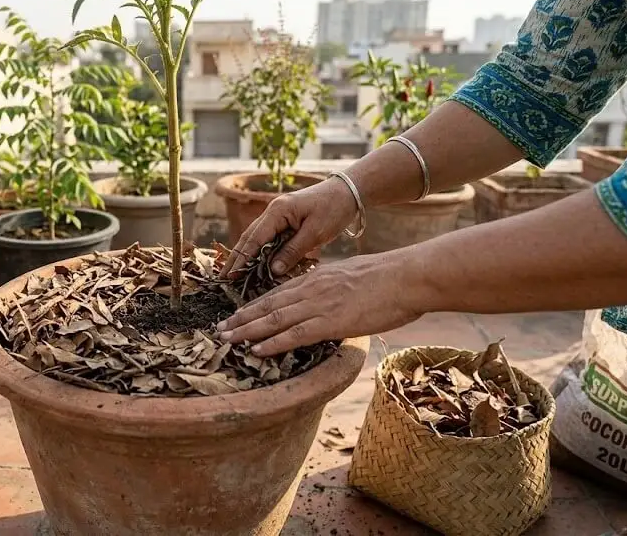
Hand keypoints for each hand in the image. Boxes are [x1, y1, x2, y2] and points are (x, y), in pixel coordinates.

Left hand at [216, 253, 422, 356]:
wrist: (406, 276)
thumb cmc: (388, 278)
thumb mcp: (351, 276)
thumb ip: (333, 287)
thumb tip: (329, 300)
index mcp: (316, 277)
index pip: (277, 293)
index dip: (253, 305)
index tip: (236, 314)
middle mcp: (310, 289)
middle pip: (267, 305)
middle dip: (241, 318)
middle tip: (220, 329)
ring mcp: (318, 305)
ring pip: (273, 319)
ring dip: (247, 331)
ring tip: (227, 340)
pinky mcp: (330, 321)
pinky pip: (294, 334)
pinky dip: (272, 343)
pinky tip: (256, 350)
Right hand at [219, 177, 359, 278]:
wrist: (349, 192)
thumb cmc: (334, 209)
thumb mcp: (315, 233)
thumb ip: (293, 251)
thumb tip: (273, 271)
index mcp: (278, 211)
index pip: (254, 239)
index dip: (241, 259)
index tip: (230, 276)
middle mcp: (273, 212)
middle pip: (249, 238)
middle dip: (236, 258)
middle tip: (223, 279)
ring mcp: (278, 216)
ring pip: (256, 239)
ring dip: (245, 256)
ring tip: (233, 275)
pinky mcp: (285, 221)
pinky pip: (268, 239)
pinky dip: (259, 252)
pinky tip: (254, 265)